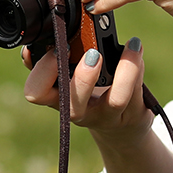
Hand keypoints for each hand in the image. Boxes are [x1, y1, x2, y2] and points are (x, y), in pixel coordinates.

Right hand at [21, 36, 153, 147]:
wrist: (122, 127)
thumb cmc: (88, 95)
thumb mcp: (65, 81)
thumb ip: (50, 63)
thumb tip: (34, 45)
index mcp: (57, 98)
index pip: (36, 93)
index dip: (43, 72)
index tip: (55, 49)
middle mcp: (79, 112)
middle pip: (73, 106)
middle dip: (82, 79)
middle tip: (93, 54)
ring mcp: (107, 116)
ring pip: (115, 100)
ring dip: (124, 71)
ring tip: (131, 45)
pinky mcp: (133, 116)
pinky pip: (137, 93)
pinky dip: (138, 67)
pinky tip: (136, 49)